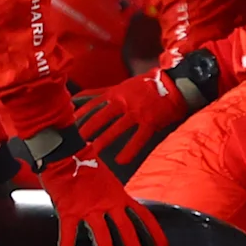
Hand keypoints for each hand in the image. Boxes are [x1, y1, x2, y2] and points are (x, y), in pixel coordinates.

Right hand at [36, 154, 165, 245]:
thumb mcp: (109, 183)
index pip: (144, 217)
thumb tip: (119, 215)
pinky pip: (68, 230)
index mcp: (120, 197)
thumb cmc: (86, 168)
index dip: (155, 235)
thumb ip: (115, 200)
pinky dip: (66, 245)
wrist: (66, 152)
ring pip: (101, 235)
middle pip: (126, 231)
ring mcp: (89, 207)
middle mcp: (109, 204)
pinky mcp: (69, 209)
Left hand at [73, 69, 190, 163]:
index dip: (80, 115)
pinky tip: (121, 161)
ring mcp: (137, 113)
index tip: (70, 124)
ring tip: (94, 151)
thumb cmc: (148, 84)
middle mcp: (124, 102)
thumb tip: (79, 97)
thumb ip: (101, 92)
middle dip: (87, 130)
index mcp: (116, 92)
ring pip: (117, 129)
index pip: (92, 104)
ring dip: (104, 141)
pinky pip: (138, 139)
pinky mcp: (150, 122)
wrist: (175, 84)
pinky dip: (129, 151)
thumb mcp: (123, 85)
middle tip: (77, 141)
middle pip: (101, 117)